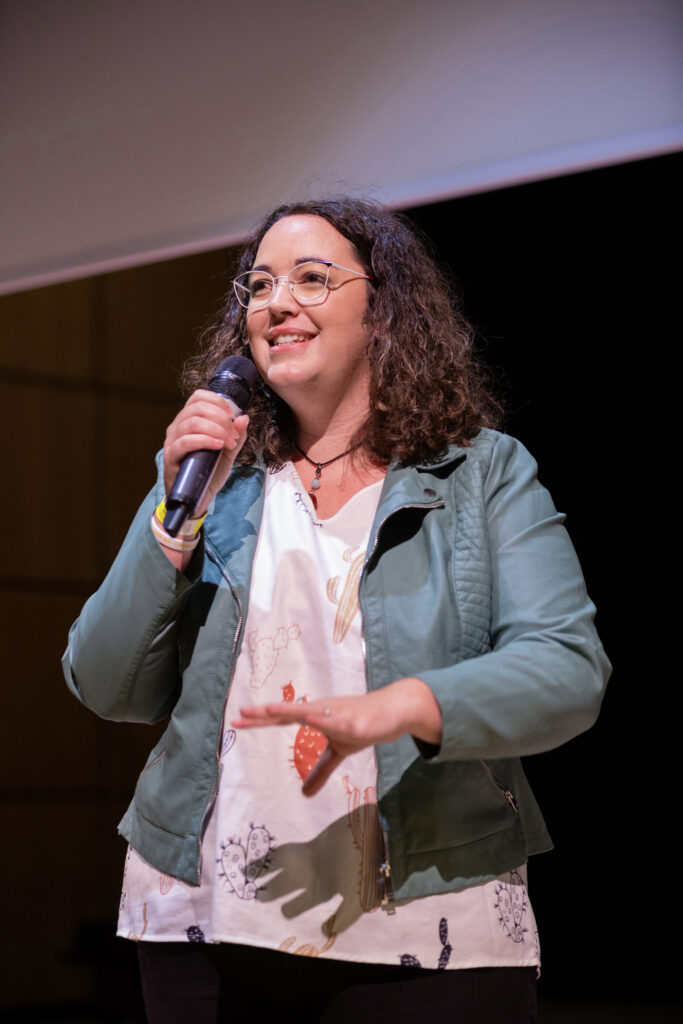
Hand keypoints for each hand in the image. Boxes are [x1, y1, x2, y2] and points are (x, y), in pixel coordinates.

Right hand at [163, 389, 248, 515]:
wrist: (198, 498)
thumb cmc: (209, 473)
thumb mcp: (228, 452)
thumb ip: (237, 436)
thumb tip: (244, 418)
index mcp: (189, 421)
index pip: (198, 397)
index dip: (217, 402)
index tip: (232, 416)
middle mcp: (177, 427)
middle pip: (197, 408)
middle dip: (221, 418)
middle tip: (233, 435)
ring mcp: (172, 441)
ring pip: (192, 422)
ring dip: (216, 429)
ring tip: (228, 442)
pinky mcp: (170, 456)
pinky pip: (185, 442)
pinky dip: (204, 440)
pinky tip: (218, 446)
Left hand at [232, 677, 441, 795]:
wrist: (393, 711)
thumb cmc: (363, 726)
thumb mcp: (340, 752)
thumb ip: (321, 771)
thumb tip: (304, 795)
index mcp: (315, 716)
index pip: (282, 719)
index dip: (261, 720)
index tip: (238, 721)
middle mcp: (320, 710)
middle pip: (287, 713)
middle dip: (264, 715)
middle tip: (239, 716)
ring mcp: (335, 714)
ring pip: (307, 711)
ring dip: (286, 710)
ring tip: (266, 710)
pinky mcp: (352, 721)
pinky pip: (334, 720)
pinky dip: (320, 717)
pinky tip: (309, 715)